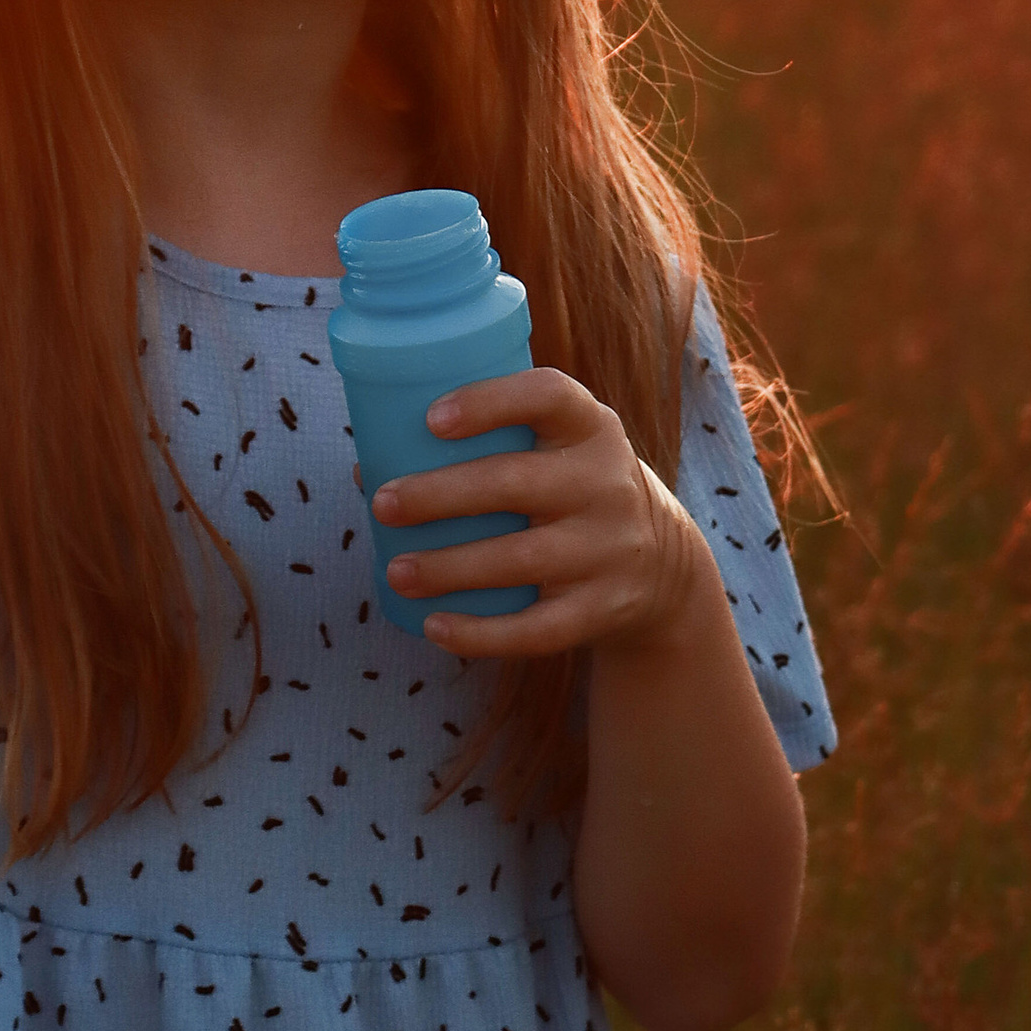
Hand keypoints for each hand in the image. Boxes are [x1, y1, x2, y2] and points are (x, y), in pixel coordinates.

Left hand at [373, 371, 718, 658]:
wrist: (663, 564)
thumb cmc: (572, 491)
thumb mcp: (555, 452)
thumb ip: (482, 449)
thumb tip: (368, 471)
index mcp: (590, 427)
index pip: (547, 396)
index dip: (489, 402)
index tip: (432, 419)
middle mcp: (606, 483)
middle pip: (516, 483)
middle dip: (440, 495)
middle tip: (383, 505)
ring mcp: (609, 549)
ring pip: (521, 560)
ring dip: (449, 568)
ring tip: (396, 572)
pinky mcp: (603, 609)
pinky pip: (538, 629)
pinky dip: (481, 634)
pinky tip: (434, 627)